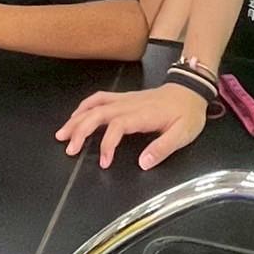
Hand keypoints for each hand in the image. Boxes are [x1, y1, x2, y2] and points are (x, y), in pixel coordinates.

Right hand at [55, 83, 207, 169]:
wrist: (191, 90)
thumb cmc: (188, 114)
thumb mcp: (183, 134)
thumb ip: (162, 148)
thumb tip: (142, 163)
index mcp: (143, 115)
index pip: (117, 125)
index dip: (107, 144)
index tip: (104, 162)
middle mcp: (130, 104)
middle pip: (99, 112)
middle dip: (80, 129)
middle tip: (69, 149)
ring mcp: (126, 99)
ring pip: (95, 104)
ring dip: (77, 118)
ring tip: (63, 133)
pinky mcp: (125, 98)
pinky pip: (100, 98)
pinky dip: (85, 106)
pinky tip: (76, 116)